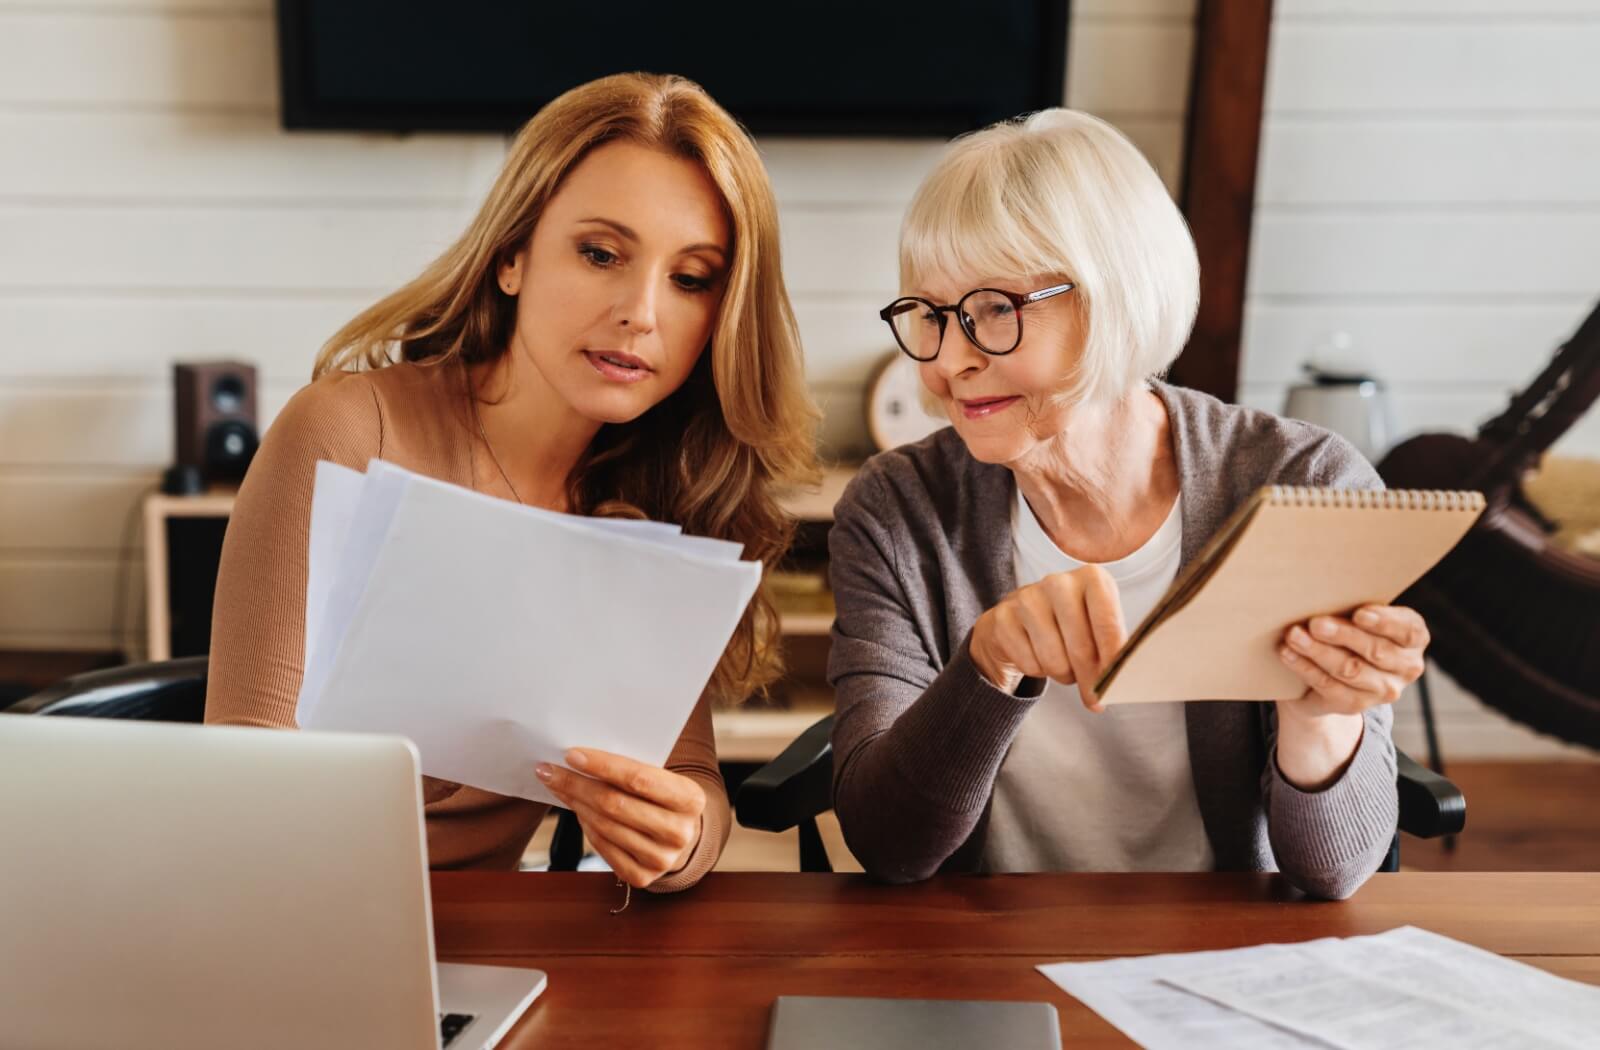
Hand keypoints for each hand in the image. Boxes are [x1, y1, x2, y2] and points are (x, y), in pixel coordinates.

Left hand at [536, 749, 705, 888]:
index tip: (571, 754)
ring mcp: (661, 859)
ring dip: (575, 803)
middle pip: (615, 804)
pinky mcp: (642, 877)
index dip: (603, 765)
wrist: (679, 834)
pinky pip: (602, 847)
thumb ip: (631, 769)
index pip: (639, 778)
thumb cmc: (662, 796)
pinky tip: (577, 810)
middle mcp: (680, 832)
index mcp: (690, 799)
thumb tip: (579, 759)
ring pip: (604, 825)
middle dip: (576, 784)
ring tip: (558, 786)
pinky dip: (585, 826)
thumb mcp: (661, 778)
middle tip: (549, 770)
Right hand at [968, 565, 1126, 707]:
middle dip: (1089, 679)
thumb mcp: (1095, 627)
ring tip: (1062, 665)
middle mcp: (1058, 582)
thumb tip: (1118, 685)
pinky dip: (1037, 671)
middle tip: (1093, 695)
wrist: (1016, 621)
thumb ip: (1111, 650)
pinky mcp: (1002, 619)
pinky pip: (1030, 664)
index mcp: (1091, 578)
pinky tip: (1037, 657)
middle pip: (1081, 648)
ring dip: (1062, 674)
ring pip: (1054, 660)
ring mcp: (1026, 598)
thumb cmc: (1066, 626)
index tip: (1116, 682)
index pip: (1108, 624)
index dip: (1114, 660)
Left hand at [1277, 604, 1428, 716]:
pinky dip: (1305, 668)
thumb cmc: (1347, 631)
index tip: (1359, 613)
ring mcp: (1383, 690)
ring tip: (1294, 636)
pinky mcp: (1355, 705)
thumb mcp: (1357, 617)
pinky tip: (1288, 653)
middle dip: (1342, 635)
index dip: (1385, 622)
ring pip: (1350, 670)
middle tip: (1315, 623)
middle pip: (1375, 650)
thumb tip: (1323, 595)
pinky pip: (1329, 686)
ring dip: (1318, 651)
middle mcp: (1406, 667)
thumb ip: (1352, 609)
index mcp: (1414, 639)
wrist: (1330, 674)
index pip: (1408, 631)